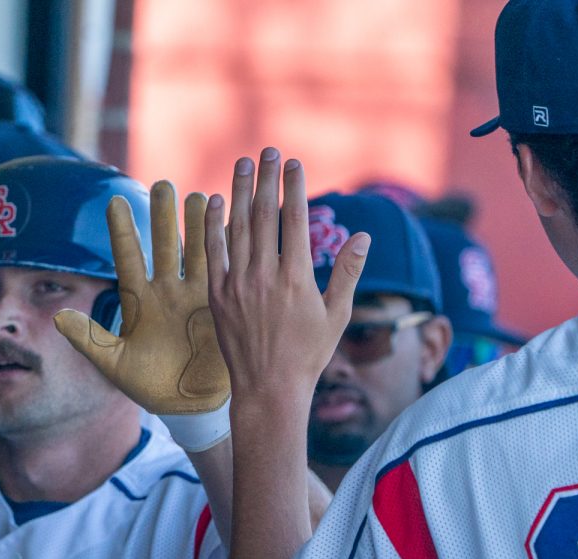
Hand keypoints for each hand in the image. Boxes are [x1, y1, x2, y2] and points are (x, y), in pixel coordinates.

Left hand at [53, 181, 228, 414]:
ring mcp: (193, 296)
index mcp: (138, 302)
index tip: (115, 200)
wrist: (187, 405)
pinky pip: (221, 271)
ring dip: (198, 225)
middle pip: (164, 246)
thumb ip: (89, 340)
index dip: (122, 231)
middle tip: (164, 185)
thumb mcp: (114, 364)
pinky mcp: (218, 306)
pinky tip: (230, 224)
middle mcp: (166, 292)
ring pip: (196, 251)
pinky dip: (224, 249)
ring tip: (199, 196)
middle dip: (164, 216)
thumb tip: (58, 316)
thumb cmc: (148, 385)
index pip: (128, 258)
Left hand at [204, 151, 369, 402]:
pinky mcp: (218, 297)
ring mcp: (238, 286)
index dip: (293, 187)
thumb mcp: (336, 314)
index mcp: (297, 278)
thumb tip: (364, 235)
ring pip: (238, 229)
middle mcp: (265, 277)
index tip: (293, 162)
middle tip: (266, 150)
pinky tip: (213, 202)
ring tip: (242, 164)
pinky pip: (213, 253)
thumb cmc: (308, 355)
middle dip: (266, 179)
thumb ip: (347, 272)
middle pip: (265, 216)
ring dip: (240, 193)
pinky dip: (213, 226)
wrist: (268, 389)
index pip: (295, 220)